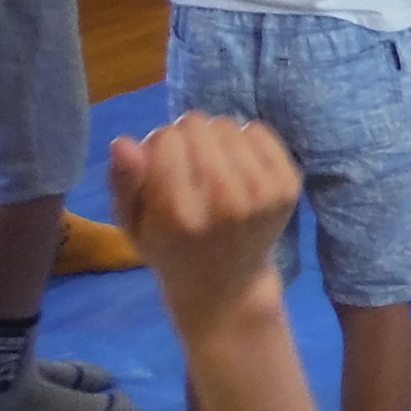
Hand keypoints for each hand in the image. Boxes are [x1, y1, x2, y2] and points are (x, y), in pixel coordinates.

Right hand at [108, 112, 299, 335]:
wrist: (226, 284)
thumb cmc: (170, 249)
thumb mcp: (133, 225)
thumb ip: (124, 183)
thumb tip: (122, 142)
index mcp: (178, 213)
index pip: (166, 139)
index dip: (158, 146)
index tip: (160, 166)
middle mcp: (224, 201)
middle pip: (198, 127)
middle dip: (186, 137)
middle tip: (187, 167)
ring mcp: (262, 193)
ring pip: (228, 126)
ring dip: (214, 139)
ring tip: (211, 168)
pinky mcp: (288, 185)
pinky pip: (259, 131)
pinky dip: (244, 140)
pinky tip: (237, 167)